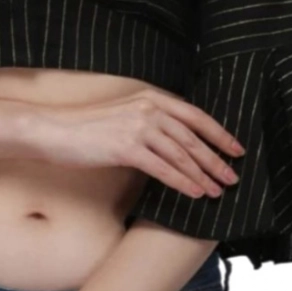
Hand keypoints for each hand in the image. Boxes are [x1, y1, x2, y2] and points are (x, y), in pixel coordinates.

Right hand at [29, 88, 244, 199]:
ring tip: (218, 190)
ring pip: (181, 154)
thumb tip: (177, 141)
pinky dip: (182, 182)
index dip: (219, 133)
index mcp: (149, 97)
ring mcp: (137, 126)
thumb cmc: (87, 126)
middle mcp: (147, 108)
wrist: (55, 130)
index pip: (194, 115)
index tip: (236, 149)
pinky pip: (162, 168)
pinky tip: (195, 193)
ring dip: (203, 175)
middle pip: (192, 137)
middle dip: (216, 160)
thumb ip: (150, 121)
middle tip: (233, 177)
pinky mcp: (126, 147)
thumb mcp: (123, 114)